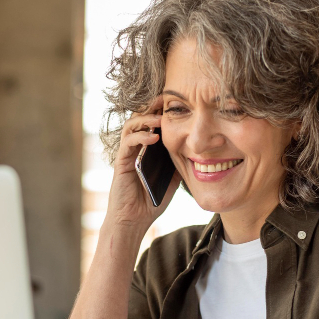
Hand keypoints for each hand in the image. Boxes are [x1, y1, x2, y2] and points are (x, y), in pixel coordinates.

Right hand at [103, 100, 181, 235]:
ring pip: (131, 126)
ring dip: (145, 119)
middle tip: (166, 99)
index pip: (152, 122)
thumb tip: (197, 150)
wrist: (135, 220)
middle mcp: (135, 147)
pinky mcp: (121, 162)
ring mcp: (127, 154)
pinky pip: (128, 143)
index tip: (176, 101)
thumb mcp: (173, 178)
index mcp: (147, 148)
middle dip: (152, 106)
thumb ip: (179, 163)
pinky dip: (140, 137)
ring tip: (160, 118)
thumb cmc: (152, 201)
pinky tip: (153, 138)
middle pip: (140, 118)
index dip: (161, 110)